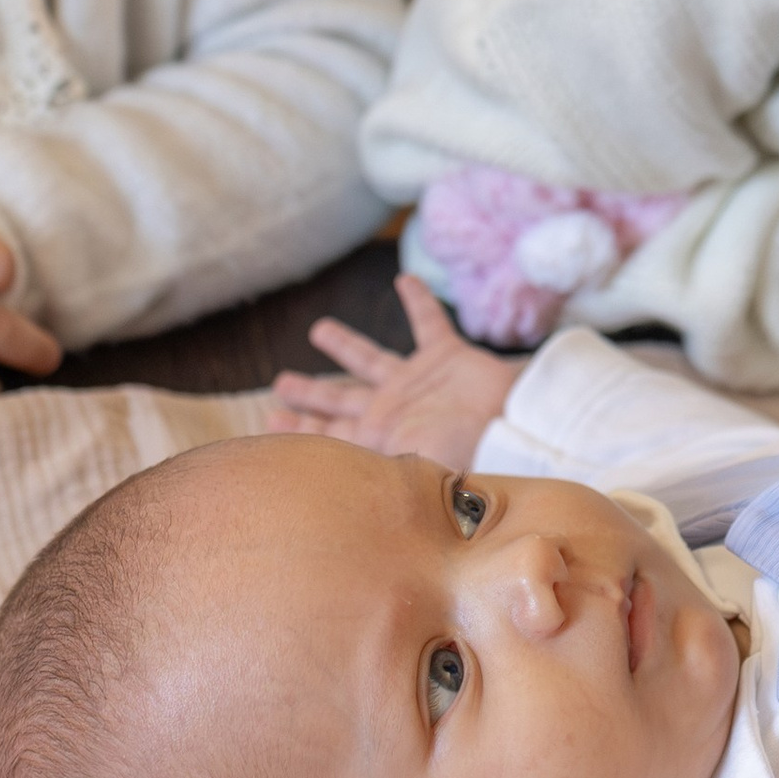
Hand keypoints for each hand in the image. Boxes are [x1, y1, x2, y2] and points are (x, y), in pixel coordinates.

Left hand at [270, 269, 519, 467]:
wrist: (511, 428)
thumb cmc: (462, 453)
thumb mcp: (407, 470)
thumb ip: (373, 475)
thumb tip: (328, 496)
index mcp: (377, 438)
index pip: (327, 432)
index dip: (298, 427)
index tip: (268, 420)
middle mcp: (391, 408)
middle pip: (338, 399)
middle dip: (309, 393)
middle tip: (279, 385)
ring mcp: (416, 382)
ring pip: (370, 358)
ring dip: (344, 344)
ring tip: (318, 330)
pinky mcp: (446, 356)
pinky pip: (428, 322)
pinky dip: (418, 301)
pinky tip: (404, 280)